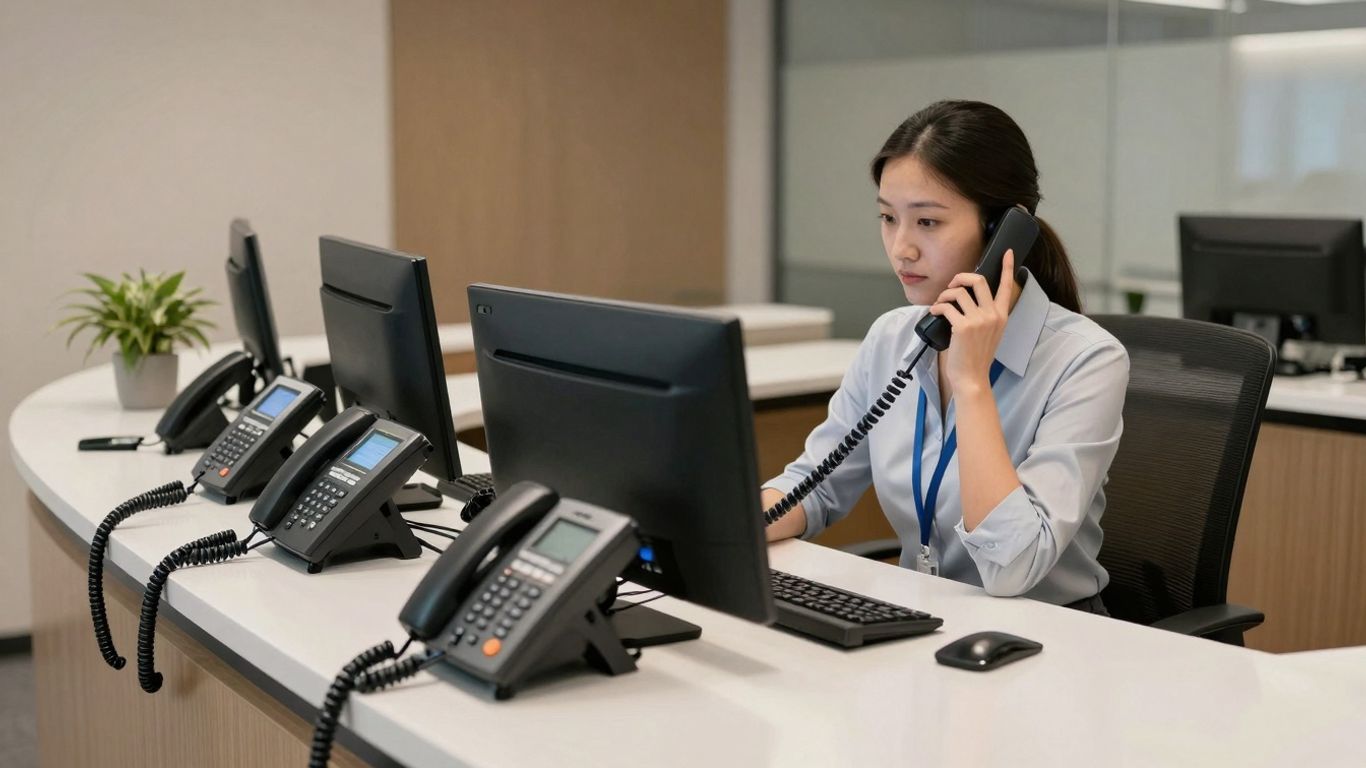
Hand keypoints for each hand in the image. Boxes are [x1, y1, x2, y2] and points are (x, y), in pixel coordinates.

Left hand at [927, 249, 1018, 394]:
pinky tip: (934, 312)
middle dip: (960, 277)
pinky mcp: (964, 327)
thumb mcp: (990, 333)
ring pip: (958, 292)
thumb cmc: (977, 356)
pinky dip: (937, 307)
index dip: (1007, 267)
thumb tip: (967, 297)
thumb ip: (985, 315)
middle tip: (951, 285)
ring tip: (940, 304)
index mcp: (1002, 315)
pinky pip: (946, 307)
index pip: (1007, 286)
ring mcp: (979, 320)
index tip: (1008, 253)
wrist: (972, 377)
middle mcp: (993, 315)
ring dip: (944, 295)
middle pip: (978, 280)